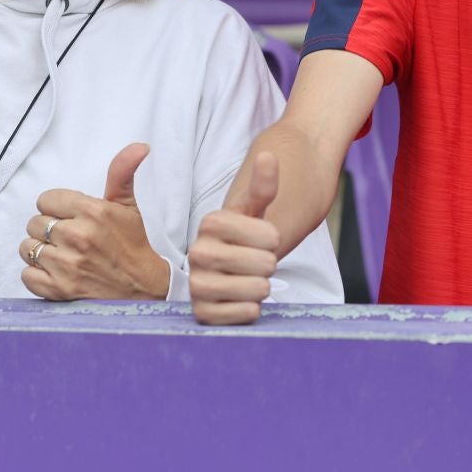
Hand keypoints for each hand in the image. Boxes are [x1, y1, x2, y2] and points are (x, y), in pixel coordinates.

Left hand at [20, 143, 171, 301]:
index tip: (70, 218)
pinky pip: (27, 275)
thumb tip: (139, 146)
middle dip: (48, 230)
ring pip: (27, 248)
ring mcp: (66, 265)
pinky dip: (36, 275)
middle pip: (35, 223)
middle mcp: (77, 237)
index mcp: (92, 212)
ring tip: (61, 256)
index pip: (46, 200)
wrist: (141, 288)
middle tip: (68, 239)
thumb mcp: (128, 206)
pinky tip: (55, 273)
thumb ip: (122, 172)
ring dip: (40, 252)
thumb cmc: (131, 245)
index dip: (56, 209)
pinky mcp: (58, 290)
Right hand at [189, 151, 280, 325]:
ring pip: (256, 290)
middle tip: (256, 263)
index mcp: (210, 222)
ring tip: (250, 280)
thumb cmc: (245, 236)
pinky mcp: (202, 312)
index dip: (274, 239)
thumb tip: (268, 157)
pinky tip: (243, 300)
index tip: (262, 239)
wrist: (228, 268)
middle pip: (264, 264)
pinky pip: (244, 314)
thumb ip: (264, 186)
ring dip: (263, 287)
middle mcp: (197, 252)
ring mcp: (197, 283)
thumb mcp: (256, 209)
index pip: (269, 236)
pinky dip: (252, 309)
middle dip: (270, 264)